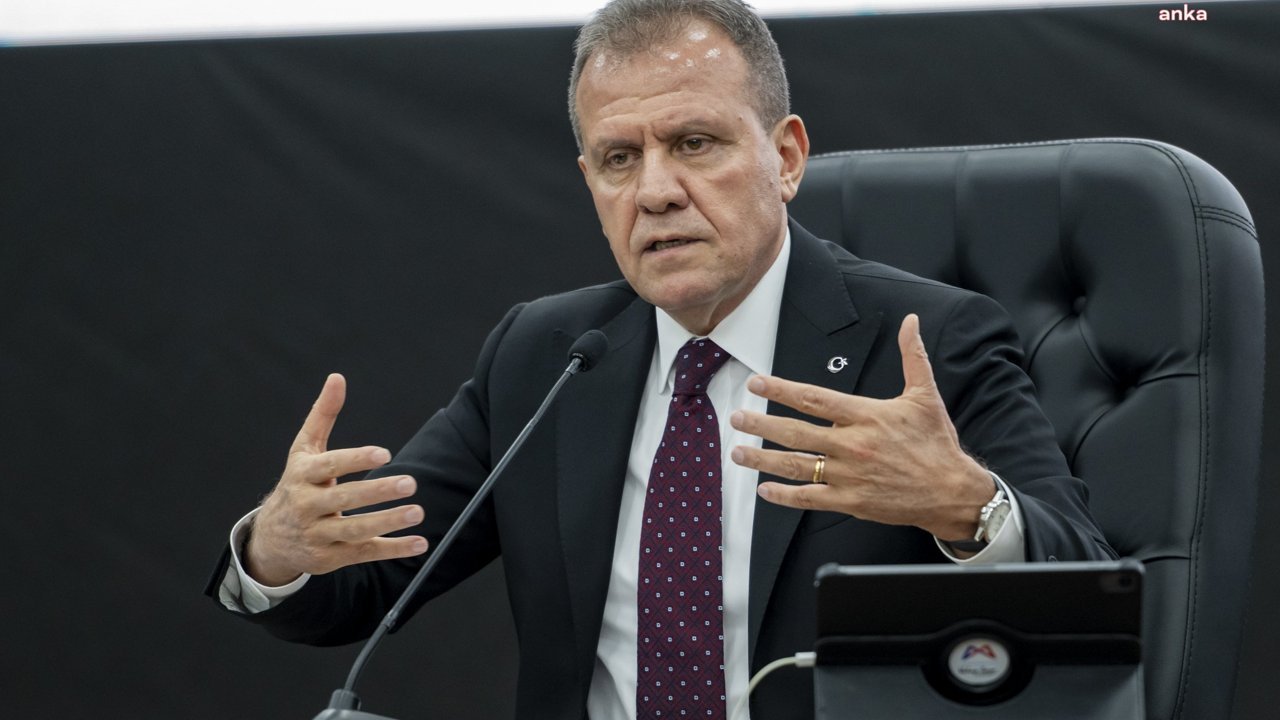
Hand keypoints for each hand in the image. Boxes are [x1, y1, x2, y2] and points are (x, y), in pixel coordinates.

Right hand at [244, 373, 428, 585]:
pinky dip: (393, 549)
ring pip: (355, 530)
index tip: (385, 453)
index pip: (330, 466)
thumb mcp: (304, 450)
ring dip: (388, 522)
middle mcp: (307, 507)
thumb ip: (323, 415)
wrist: (270, 538)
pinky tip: (420, 543)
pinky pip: (365, 553)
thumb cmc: (297, 484)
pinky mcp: (331, 558)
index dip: (356, 459)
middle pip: (344, 499)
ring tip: (417, 512)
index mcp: (302, 476)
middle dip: (378, 492)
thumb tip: (338, 377)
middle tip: (410, 483)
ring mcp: (318, 535)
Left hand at [728, 314, 992, 541]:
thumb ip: (913, 356)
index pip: (815, 398)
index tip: (756, 383)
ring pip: (796, 465)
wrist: (952, 492)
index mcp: (867, 415)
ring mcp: (849, 475)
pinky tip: (764, 489)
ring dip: (763, 459)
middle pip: (796, 432)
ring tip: (738, 451)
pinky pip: (810, 498)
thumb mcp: (925, 396)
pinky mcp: (851, 501)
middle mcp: (853, 445)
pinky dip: (784, 495)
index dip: (782, 389)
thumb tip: (911, 320)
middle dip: (761, 423)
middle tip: (735, 416)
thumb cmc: (936, 443)